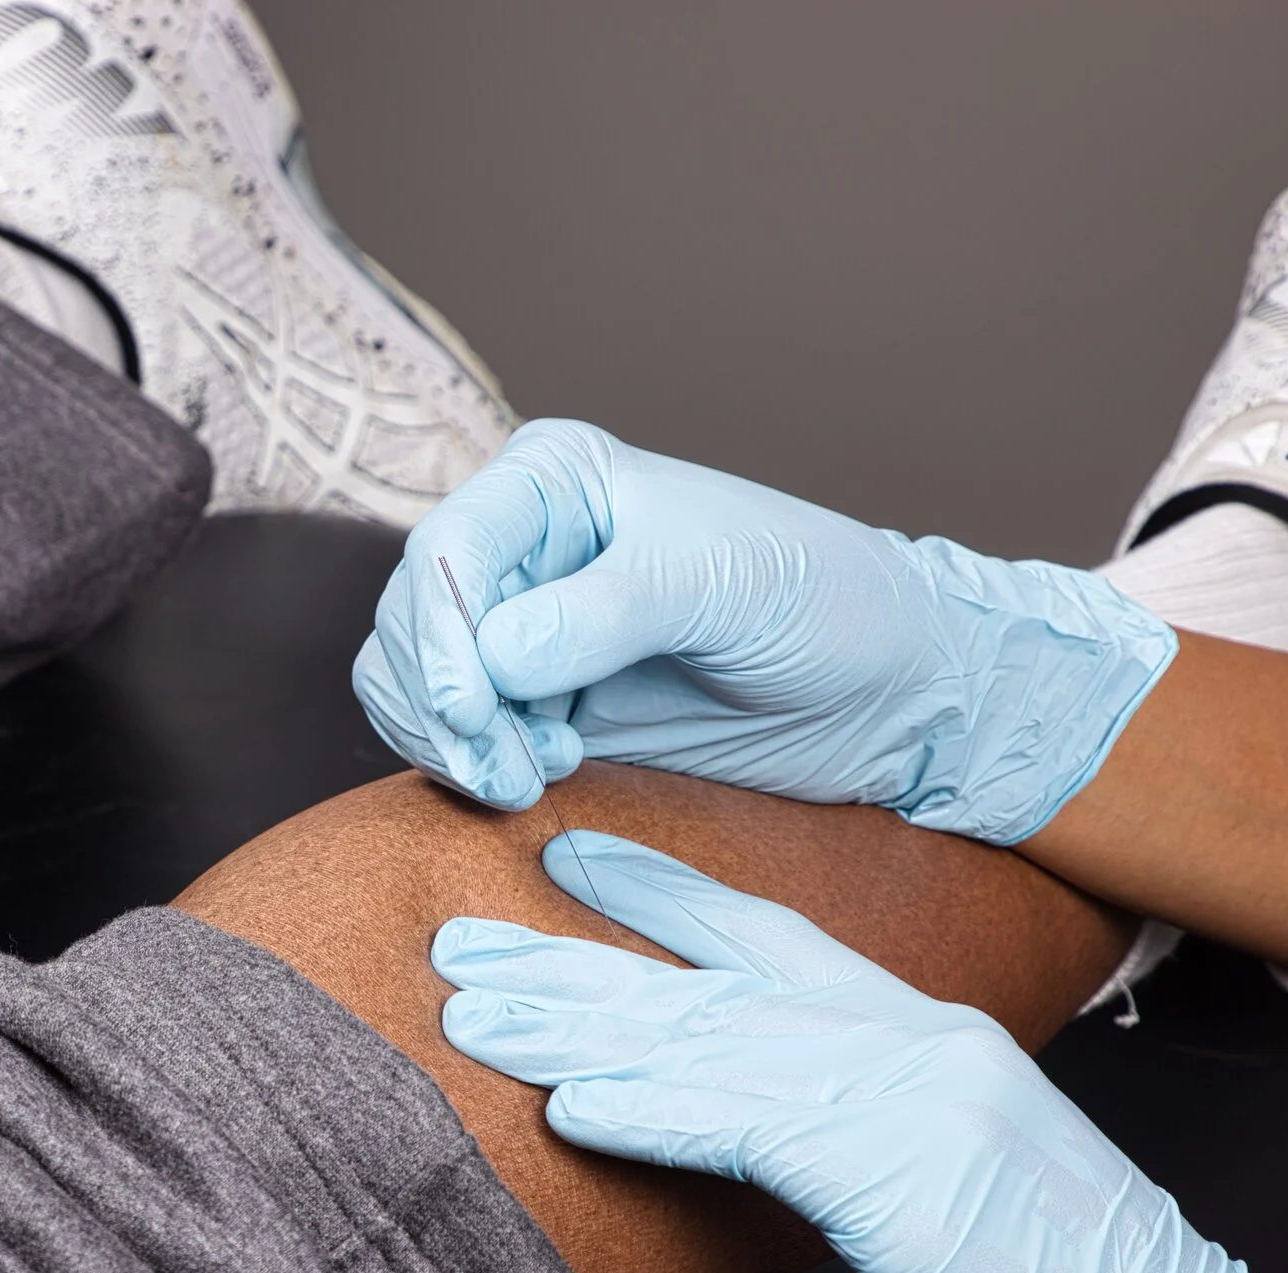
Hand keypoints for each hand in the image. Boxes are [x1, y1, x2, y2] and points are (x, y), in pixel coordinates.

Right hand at [354, 420, 1176, 843]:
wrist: (881, 688)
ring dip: (448, 742)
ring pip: (405, 681)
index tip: (474, 708)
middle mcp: (519, 546)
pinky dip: (463, 762)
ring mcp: (514, 624)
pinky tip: (537, 774)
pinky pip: (441, 730)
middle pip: (408, 621)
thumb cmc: (821, 601)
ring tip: (531, 776)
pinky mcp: (526, 699)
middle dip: (444, 703)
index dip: (438, 634)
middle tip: (517, 766)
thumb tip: (496, 658)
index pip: (445, 549)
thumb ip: (609, 611)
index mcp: (555, 482)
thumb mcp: (725, 586)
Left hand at [432, 832, 1287, 1272]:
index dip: (665, 895)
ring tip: (469, 1010)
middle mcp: (910, 1040)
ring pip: (710, 1038)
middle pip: (709, 981)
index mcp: (917, 1038)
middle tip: (459, 940)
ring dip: (578, 1028)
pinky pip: (751, 1122)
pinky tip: (568, 1103)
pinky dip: (653, 1109)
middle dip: (575, 959)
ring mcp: (915, 1092)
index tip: (569, 859)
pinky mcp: (910, 1169)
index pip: (772, 939)